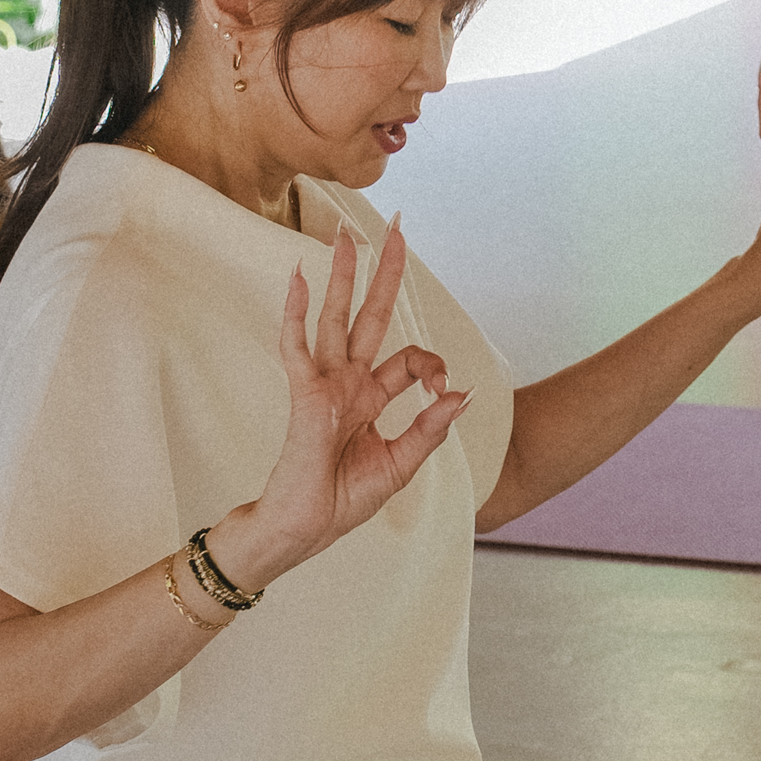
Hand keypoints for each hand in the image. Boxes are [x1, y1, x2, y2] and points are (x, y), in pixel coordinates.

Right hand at [238, 222, 466, 579]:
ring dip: (340, 275)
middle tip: (397, 228)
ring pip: (334, 318)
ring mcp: (323, 385)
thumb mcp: (399, 466)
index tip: (445, 393)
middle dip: (384, 273)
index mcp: (370, 398)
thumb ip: (429, 429)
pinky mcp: (303, 396)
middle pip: (370, 315)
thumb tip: (463, 392)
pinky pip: (297, 345)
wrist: (300, 532)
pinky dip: (296, 312)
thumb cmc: (340, 504)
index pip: (411, 360)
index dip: (436, 369)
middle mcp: (347, 383)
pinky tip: (299, 277)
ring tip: (343, 233)